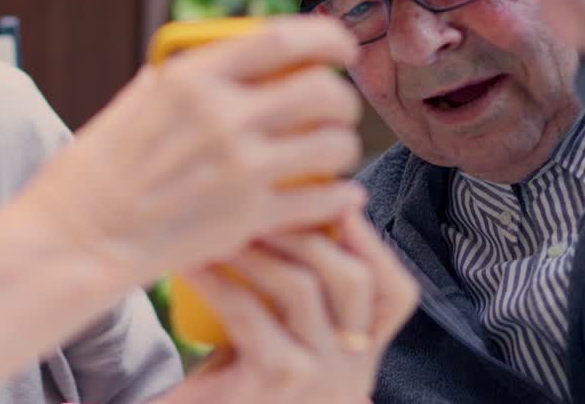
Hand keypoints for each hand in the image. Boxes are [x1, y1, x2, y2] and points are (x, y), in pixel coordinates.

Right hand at [24, 15, 365, 287]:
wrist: (79, 237)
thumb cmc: (94, 172)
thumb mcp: (128, 105)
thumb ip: (170, 83)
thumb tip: (190, 67)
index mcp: (191, 79)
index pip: (283, 39)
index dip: (327, 38)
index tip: (340, 48)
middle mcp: (222, 117)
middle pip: (321, 91)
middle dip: (340, 99)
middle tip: (334, 110)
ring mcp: (240, 168)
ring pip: (333, 144)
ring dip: (342, 146)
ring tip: (330, 154)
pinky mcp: (250, 217)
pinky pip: (323, 199)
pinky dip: (338, 197)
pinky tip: (336, 196)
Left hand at [157, 211, 418, 403]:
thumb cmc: (232, 390)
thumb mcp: (272, 343)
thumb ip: (288, 300)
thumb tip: (280, 216)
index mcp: (359, 357)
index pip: (395, 294)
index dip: (373, 242)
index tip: (342, 200)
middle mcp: (352, 372)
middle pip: (354, 279)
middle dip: (307, 228)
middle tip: (259, 201)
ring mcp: (320, 379)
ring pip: (301, 287)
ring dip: (254, 245)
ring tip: (217, 226)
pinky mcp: (278, 381)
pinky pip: (247, 310)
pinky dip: (214, 279)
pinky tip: (190, 264)